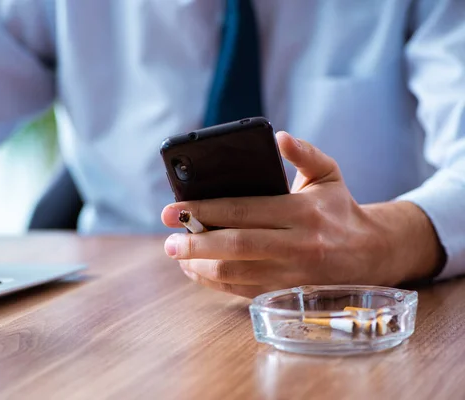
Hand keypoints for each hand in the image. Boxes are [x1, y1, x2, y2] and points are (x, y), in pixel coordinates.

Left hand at [161, 132, 443, 297]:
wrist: (372, 254)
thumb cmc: (340, 210)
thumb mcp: (329, 175)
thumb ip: (305, 154)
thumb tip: (279, 137)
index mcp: (302, 212)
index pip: (244, 210)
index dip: (205, 210)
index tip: (174, 208)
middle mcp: (297, 245)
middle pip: (236, 246)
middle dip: (195, 243)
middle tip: (168, 241)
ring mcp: (292, 273)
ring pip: (236, 273)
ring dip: (200, 266)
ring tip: (177, 255)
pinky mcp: (286, 292)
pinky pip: (244, 291)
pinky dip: (215, 284)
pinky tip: (197, 271)